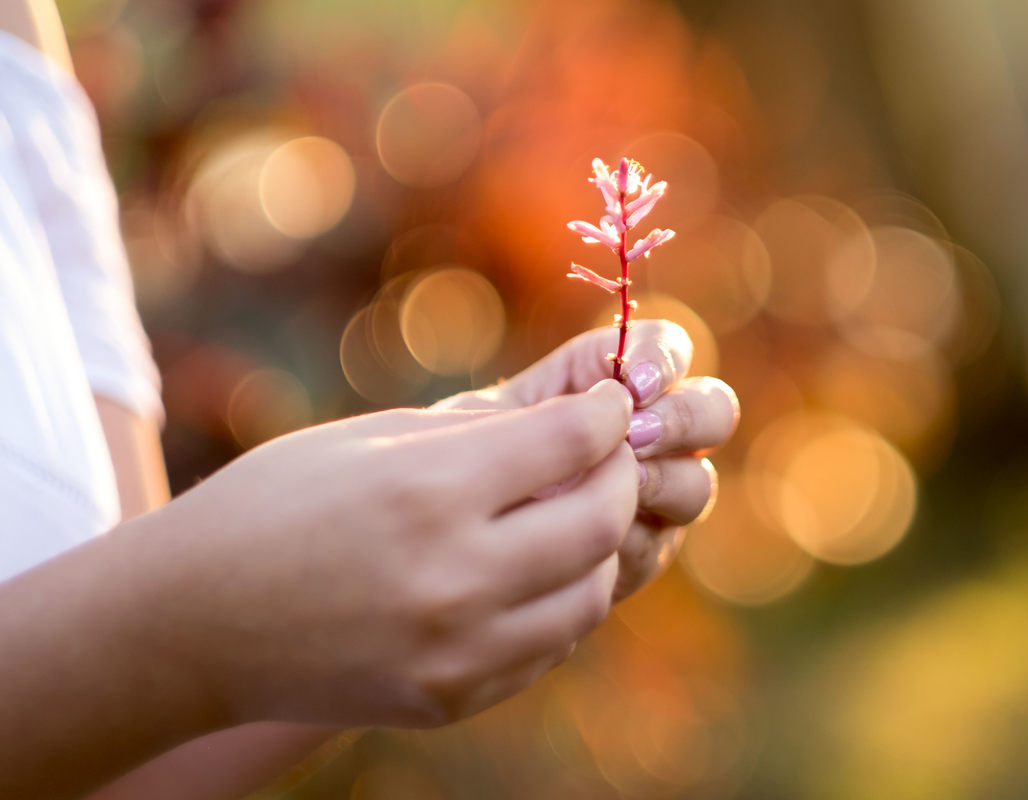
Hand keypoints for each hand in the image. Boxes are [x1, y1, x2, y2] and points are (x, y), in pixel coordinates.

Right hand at [122, 381, 637, 728]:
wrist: (192, 623)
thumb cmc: (275, 506)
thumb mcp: (372, 441)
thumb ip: (481, 435)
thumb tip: (574, 425)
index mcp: (428, 491)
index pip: (572, 443)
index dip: (608, 415)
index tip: (614, 405)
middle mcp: (452, 578)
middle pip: (599, 522)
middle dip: (620, 476)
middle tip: (610, 455)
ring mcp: (455, 652)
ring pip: (588, 595)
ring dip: (597, 547)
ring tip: (573, 513)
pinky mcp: (449, 699)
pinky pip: (546, 647)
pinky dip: (558, 602)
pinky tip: (533, 572)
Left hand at [433, 320, 739, 599]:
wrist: (430, 535)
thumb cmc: (454, 460)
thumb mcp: (489, 419)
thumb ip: (555, 402)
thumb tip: (618, 390)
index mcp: (616, 380)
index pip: (670, 349)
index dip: (665, 358)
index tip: (633, 382)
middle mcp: (651, 433)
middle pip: (714, 411)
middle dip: (683, 419)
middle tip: (635, 437)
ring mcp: (654, 496)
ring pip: (697, 483)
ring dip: (663, 482)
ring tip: (614, 489)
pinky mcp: (639, 553)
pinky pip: (657, 543)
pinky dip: (631, 540)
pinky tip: (590, 541)